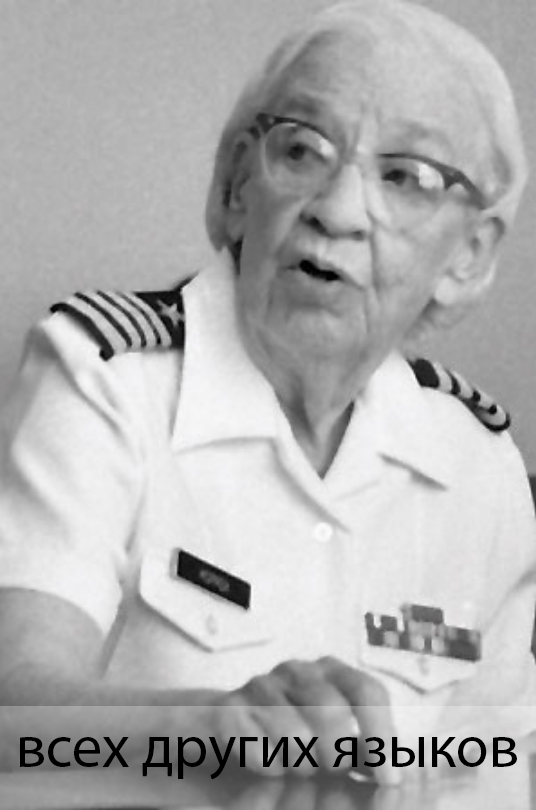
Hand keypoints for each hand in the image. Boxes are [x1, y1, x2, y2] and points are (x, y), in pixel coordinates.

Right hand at [211, 656, 397, 782]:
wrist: (227, 725)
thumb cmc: (293, 730)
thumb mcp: (335, 736)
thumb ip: (367, 748)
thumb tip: (402, 771)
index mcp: (331, 670)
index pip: (368, 690)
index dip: (382, 734)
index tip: (388, 778)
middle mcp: (298, 669)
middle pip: (332, 712)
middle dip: (336, 754)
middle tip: (328, 767)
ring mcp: (261, 684)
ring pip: (295, 734)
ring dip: (301, 763)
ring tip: (297, 764)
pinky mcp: (230, 707)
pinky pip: (259, 748)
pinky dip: (269, 767)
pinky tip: (268, 763)